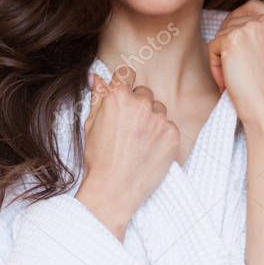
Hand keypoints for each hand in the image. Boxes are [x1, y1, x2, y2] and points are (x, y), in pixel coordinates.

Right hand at [76, 64, 180, 234]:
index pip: (126, 75)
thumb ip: (97, 97)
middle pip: (144, 93)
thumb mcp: (91, 125)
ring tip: (138, 142)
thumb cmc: (98, 159)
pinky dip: (161, 136)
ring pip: (158, 109)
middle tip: (128, 129)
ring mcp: (159, 118)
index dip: (123, 88)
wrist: (114, 190)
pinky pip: (169, 126)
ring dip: (151, 120)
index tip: (122, 100)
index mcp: (117, 97)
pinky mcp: (172, 134)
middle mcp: (140, 103)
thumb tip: (96, 77)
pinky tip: (149, 150)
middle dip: (137, 106)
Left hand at [207, 0, 263, 125]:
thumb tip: (232, 23)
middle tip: (240, 69)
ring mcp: (251, 27)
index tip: (239, 47)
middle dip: (229, 44)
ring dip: (223, 57)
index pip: (251, 7)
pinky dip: (215, 66)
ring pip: (221, 34)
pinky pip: (212, 47)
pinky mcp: (232, 39)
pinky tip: (229, 80)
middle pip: (233, 20)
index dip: (238, 25)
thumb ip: (261, 32)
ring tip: (237, 77)